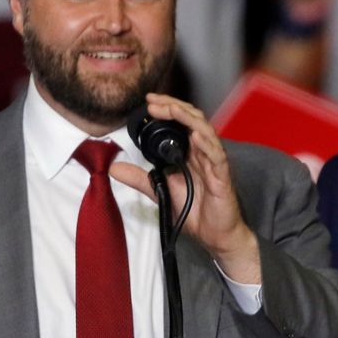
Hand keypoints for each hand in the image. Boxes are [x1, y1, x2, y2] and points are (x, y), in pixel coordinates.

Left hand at [110, 94, 260, 282]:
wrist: (215, 236)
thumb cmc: (195, 212)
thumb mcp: (161, 192)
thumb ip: (140, 178)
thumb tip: (114, 168)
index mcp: (190, 153)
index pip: (181, 122)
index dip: (167, 109)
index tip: (148, 102)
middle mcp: (203, 153)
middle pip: (192, 119)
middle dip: (173, 106)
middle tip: (153, 101)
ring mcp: (214, 163)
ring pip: (205, 131)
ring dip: (187, 118)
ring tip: (171, 109)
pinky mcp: (222, 176)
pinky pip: (216, 155)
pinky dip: (207, 143)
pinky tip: (195, 135)